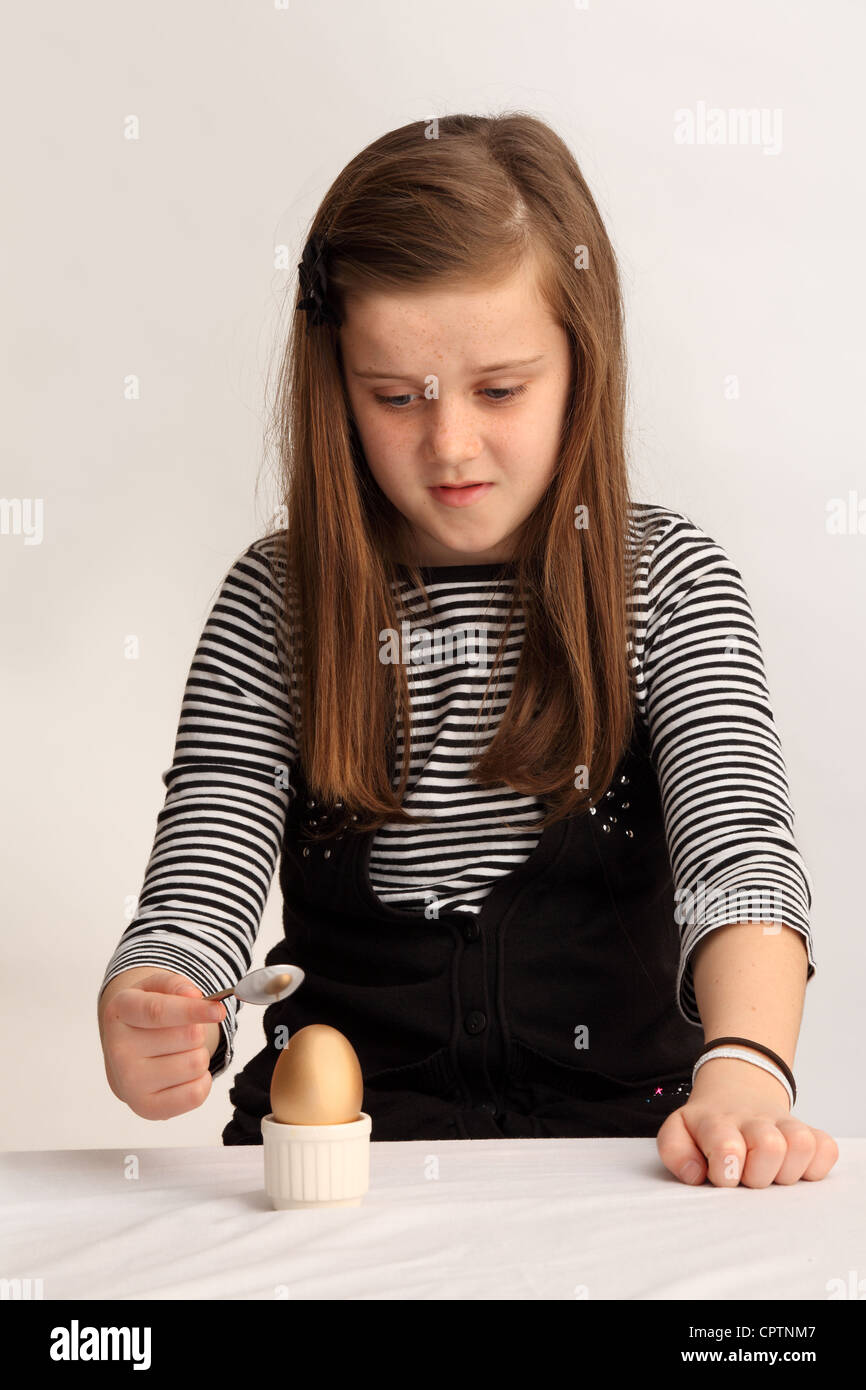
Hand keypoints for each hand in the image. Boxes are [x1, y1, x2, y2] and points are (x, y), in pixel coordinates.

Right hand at [99, 968, 225, 1119]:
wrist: (125, 1054)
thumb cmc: (147, 1017)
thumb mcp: (156, 989)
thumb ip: (176, 985)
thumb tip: (193, 996)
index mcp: (120, 1011)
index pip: (158, 1012)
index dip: (192, 1011)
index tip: (218, 1011)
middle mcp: (118, 1050)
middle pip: (188, 1037)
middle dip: (197, 1031)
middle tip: (182, 1032)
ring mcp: (130, 1083)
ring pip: (196, 1063)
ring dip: (198, 1054)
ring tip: (178, 1052)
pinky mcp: (145, 1108)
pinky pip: (196, 1094)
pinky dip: (200, 1080)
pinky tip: (182, 1073)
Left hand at [656, 1057, 838, 1187]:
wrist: (736, 1090)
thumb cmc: (707, 1125)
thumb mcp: (679, 1130)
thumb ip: (674, 1151)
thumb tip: (696, 1174)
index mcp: (718, 1122)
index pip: (727, 1147)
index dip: (726, 1169)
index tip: (723, 1174)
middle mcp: (754, 1120)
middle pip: (770, 1147)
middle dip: (757, 1174)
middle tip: (746, 1174)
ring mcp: (784, 1124)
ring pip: (801, 1144)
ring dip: (786, 1170)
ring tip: (769, 1171)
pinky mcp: (810, 1132)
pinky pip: (827, 1149)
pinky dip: (815, 1164)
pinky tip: (793, 1166)